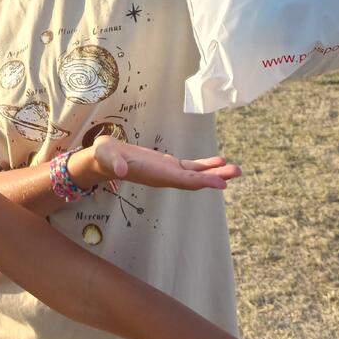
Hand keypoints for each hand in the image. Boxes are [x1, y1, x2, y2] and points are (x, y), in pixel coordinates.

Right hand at [82, 135, 240, 190]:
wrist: (101, 161)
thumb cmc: (104, 156)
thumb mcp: (107, 155)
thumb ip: (115, 162)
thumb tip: (121, 171)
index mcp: (154, 174)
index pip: (182, 180)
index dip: (202, 181)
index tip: (221, 183)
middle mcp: (164, 177)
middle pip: (194, 180)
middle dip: (215, 177)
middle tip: (237, 171)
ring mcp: (167, 172)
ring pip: (195, 174)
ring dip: (215, 172)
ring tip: (235, 168)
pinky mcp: (166, 165)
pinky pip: (190, 167)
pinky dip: (205, 165)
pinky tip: (218, 162)